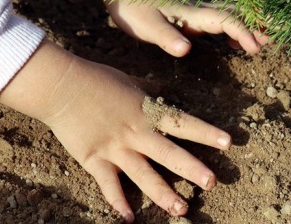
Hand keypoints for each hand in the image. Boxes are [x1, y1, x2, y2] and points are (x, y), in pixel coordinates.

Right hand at [0, 40, 231, 222]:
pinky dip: (118, 202)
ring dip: (163, 194)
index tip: (228, 143)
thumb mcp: (131, 82)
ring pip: (144, 175)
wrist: (62, 87)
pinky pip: (109, 185)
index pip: (184, 124)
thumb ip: (151, 90)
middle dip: (192, 169)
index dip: (206, 133)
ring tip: (181, 209)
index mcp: (148, 113)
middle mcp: (137, 133)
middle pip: (169, 154)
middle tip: (212, 182)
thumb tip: (166, 88)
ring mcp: (116, 149)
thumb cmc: (98, 80)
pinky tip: (129, 219)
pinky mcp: (95, 160)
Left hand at [98, 0, 268, 56]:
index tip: (254, 47)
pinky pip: (224, 20)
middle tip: (276, 37)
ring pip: (233, 15)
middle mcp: (200, 10)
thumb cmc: (134, 8)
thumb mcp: (145, 25)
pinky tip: (239, 42)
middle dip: (258, 25)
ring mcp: (199, 11)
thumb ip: (166, 37)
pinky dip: (238, 28)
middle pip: (237, 14)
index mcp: (192, 12)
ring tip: (269, 38)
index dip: (242, 31)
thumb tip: (186, 49)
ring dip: (251, 25)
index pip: (225, 20)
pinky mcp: (195, 16)